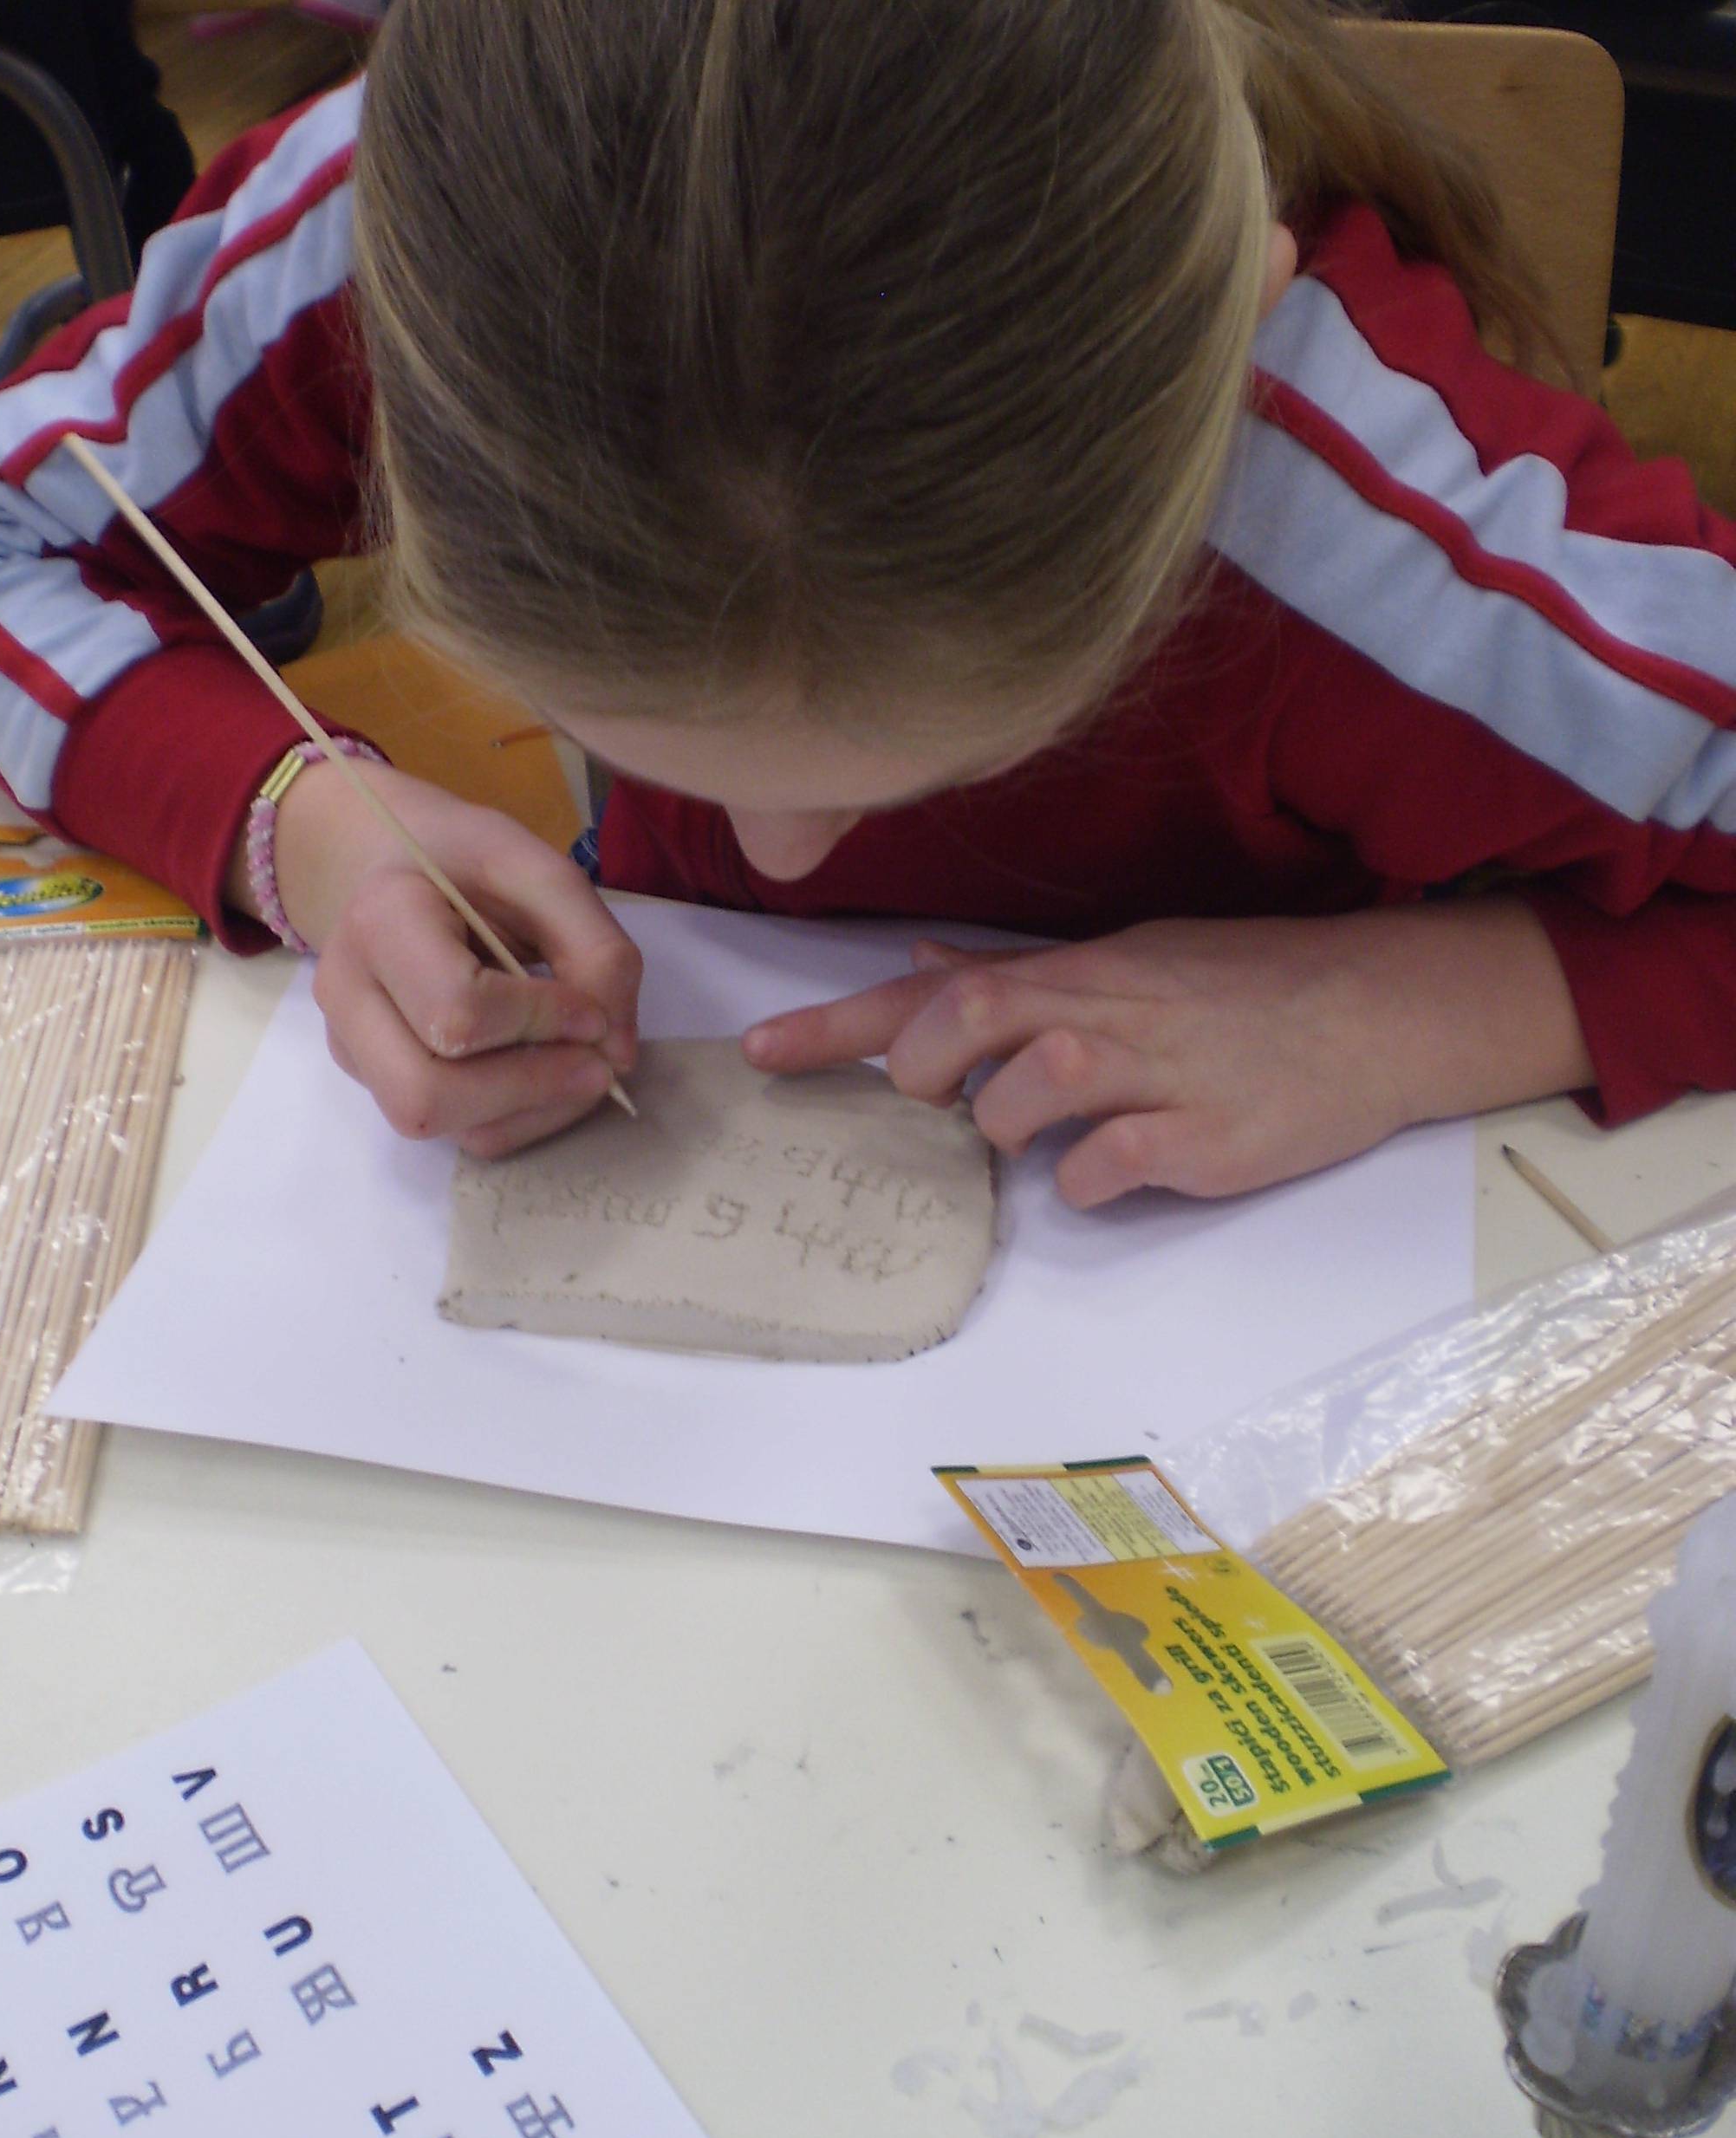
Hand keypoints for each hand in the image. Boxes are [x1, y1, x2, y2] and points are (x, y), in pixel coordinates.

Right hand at [241, 760, 641, 1156]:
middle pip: (426, 1093)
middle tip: (599, 1065)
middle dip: (530, 1088)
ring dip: (529, 1111)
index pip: (457, 1010)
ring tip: (581, 1069)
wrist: (387, 866)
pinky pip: (449, 1130)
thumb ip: (594, 947)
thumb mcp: (538, 869)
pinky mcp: (373, 1078)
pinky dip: (516, 1119)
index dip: (541, 1022)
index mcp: (381, 921)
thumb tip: (618, 1051)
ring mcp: (351, 1044)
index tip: (596, 1012)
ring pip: (437, 1124)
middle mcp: (348, 993)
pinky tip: (548, 1078)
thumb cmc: (463, 860)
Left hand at [742, 903, 1591, 1207]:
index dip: (837, 1022)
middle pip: (973, 1013)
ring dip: (1003, 1122)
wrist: (1379, 1009)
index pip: (931, 985)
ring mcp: (1159, 1073)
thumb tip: (924, 960)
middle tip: (928, 1100)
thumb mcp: (1125, 956)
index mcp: (1077, 969)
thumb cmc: (1244, 986)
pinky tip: (1102, 1177)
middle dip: (921, 1062)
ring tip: (1021, 1138)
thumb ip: (1018, 968)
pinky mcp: (1210, 1138)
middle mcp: (1106, 1011)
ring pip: (1038, 1083)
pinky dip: (1087, 1181)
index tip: (758, 1053)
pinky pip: (1116, 1164)